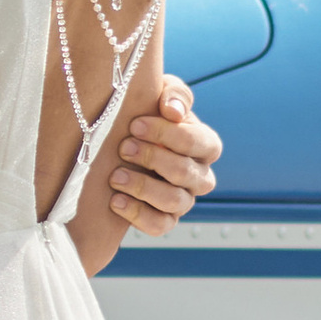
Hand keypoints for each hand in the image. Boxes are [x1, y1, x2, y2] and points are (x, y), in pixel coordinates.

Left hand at [108, 78, 220, 232]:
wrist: (117, 142)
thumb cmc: (144, 113)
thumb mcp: (158, 94)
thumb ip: (172, 94)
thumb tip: (173, 111)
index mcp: (204, 144)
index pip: (199, 142)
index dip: (168, 135)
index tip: (134, 124)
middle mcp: (200, 176)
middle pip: (187, 173)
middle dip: (153, 159)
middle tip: (123, 147)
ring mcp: (184, 200)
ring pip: (175, 202)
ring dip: (143, 187)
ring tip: (115, 176)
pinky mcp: (165, 220)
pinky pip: (160, 225)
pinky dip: (137, 214)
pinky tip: (115, 200)